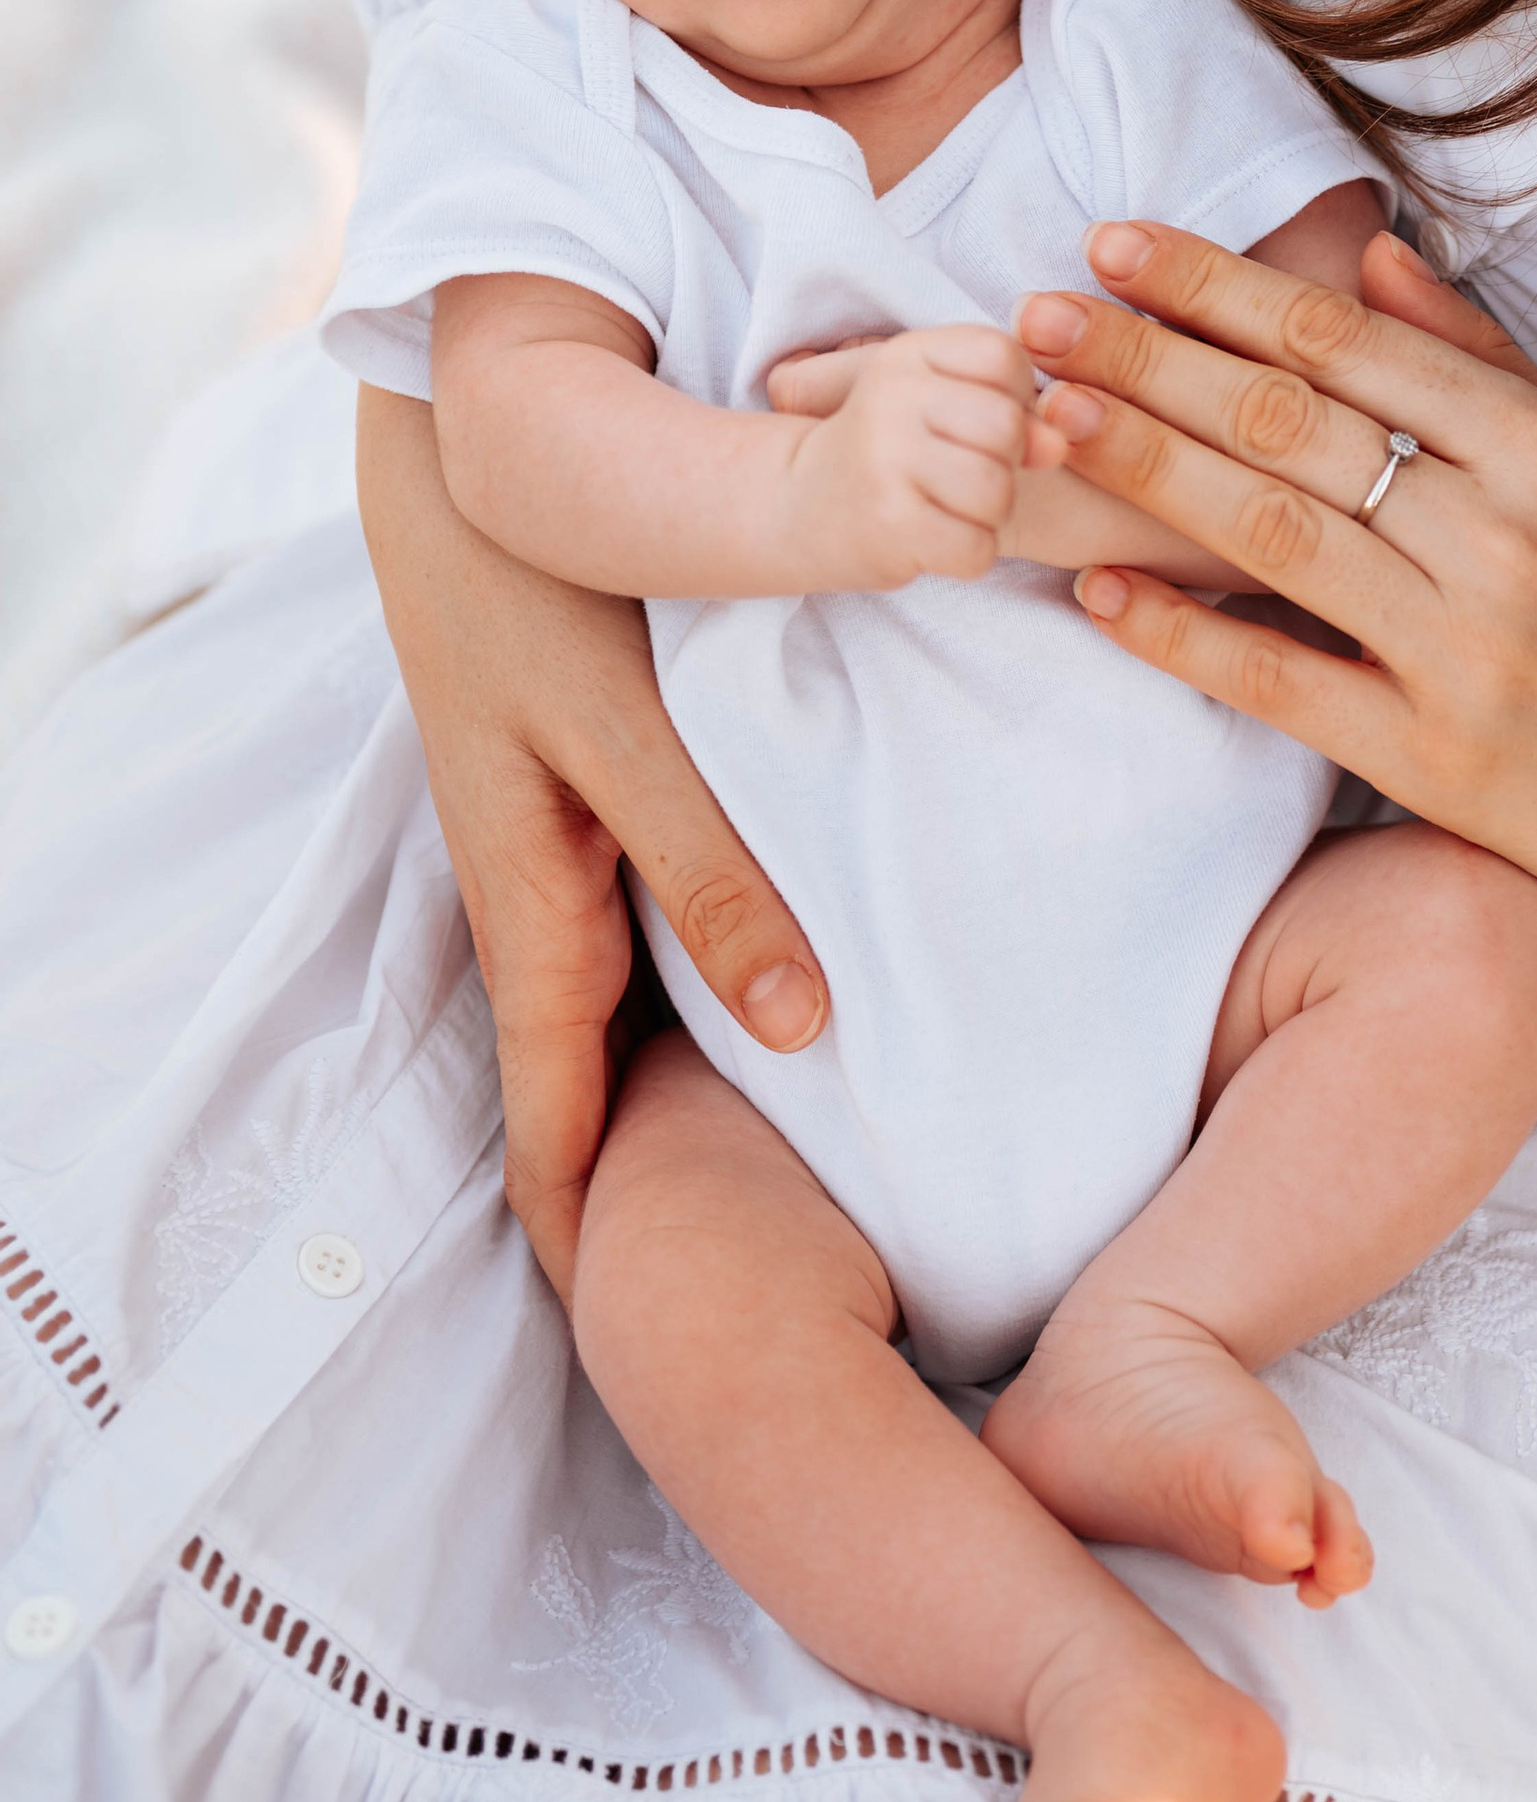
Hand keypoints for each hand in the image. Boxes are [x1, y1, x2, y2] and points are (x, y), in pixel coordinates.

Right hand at [357, 386, 828, 1299]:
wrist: (468, 460)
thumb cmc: (536, 591)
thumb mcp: (628, 738)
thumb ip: (713, 874)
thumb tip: (803, 1035)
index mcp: (533, 913)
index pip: (551, 1125)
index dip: (590, 1237)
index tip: (646, 1342)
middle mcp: (540, 899)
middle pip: (590, 1083)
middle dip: (646, 1189)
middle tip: (742, 1286)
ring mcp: (563, 847)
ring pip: (620, 1005)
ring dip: (672, 1090)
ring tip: (765, 1182)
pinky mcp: (596, 791)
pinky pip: (639, 922)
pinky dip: (693, 983)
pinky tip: (774, 996)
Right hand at [778, 323, 1057, 588]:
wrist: (795, 506)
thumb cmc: (892, 450)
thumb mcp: (945, 409)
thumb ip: (1013, 412)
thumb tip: (1057, 445)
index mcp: (907, 353)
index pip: (1002, 355)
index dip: (1014, 394)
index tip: (976, 420)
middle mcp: (891, 397)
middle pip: (1008, 426)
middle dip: (1005, 461)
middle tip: (964, 473)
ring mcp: (885, 461)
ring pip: (997, 491)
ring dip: (989, 513)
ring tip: (951, 507)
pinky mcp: (889, 525)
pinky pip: (977, 549)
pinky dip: (969, 555)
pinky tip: (937, 541)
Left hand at [1014, 224, 1536, 1060]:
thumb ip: (1484, 365)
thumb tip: (1369, 255)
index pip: (1346, 346)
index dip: (1217, 289)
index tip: (1114, 242)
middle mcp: (1507, 536)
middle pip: (1288, 425)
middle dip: (1145, 360)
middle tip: (1031, 314)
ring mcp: (1470, 651)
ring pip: (1271, 534)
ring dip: (1141, 470)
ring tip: (1039, 417)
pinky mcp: (1442, 763)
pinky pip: (1283, 683)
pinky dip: (1183, 633)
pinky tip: (1096, 590)